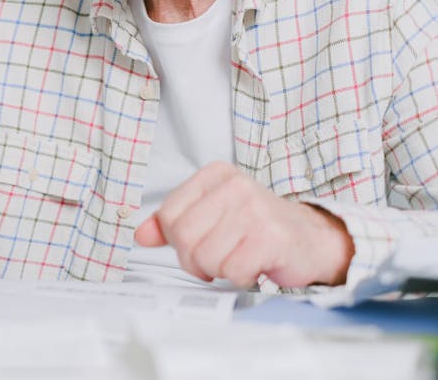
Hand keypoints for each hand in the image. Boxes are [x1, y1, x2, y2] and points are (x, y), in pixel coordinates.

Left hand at [133, 162, 354, 287]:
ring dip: (220, 269)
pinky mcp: (271, 237)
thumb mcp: (211, 216)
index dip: (176, 240)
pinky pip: (232, 271)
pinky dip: (240, 277)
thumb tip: (141, 235)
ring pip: (206, 257)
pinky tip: (254, 265)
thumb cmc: (258, 228)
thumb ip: (172, 223)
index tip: (197, 242)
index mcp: (214, 175)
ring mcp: (254, 209)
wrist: (311, 239)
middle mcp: (234, 186)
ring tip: (239, 258)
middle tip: (216, 259)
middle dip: (195, 260)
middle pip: (184, 237)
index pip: (168, 214)